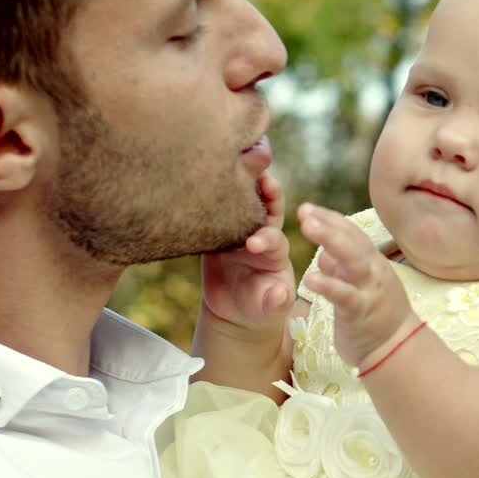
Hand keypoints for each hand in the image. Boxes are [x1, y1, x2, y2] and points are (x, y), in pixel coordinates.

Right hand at [200, 173, 295, 334]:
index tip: (254, 244)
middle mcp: (261, 233)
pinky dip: (209, 198)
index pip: (275, 238)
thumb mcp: (271, 307)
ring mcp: (239, 230)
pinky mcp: (217, 231)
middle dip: (264, 195)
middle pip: (266, 208)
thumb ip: (275, 301)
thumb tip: (280, 295)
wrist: (237, 309)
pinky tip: (198, 183)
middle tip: (262, 182)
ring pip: (241, 203)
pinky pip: (213, 211)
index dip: (266, 238)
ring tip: (230, 169)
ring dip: (240, 186)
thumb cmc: (261, 306)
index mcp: (276, 251)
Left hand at [297, 203, 417, 368]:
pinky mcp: (361, 312)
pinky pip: (345, 295)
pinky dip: (329, 285)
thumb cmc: (375, 316)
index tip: (308, 208)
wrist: (396, 350)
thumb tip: (325, 253)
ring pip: (353, 259)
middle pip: (353, 240)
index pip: (352, 233)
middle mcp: (373, 270)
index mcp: (372, 262)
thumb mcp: (359, 286)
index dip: (330, 218)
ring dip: (330, 241)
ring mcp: (369, 289)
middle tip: (304, 211)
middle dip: (329, 223)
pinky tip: (310, 278)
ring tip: (307, 228)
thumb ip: (343, 269)